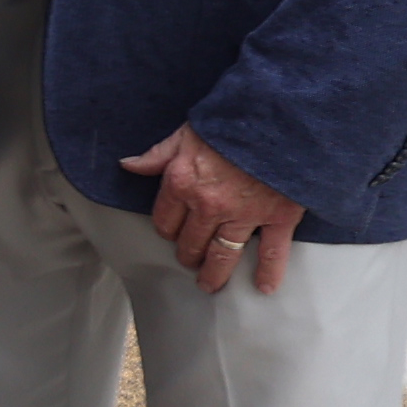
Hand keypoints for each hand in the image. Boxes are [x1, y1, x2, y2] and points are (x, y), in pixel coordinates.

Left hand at [121, 122, 304, 297]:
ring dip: (213, 273)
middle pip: (191, 242)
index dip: (167, 230)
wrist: (278, 118)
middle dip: (188, 254)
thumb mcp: (185, 133)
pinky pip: (271, 252)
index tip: (171, 234)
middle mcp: (209, 206)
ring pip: (223, 254)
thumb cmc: (229, 122)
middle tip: (190, 260)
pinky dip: (269, 272)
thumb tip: (128, 165)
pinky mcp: (277, 217)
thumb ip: (157, 155)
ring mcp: (244, 215)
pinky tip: (264, 288)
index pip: (165, 221)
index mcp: (182, 183)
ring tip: (209, 285)